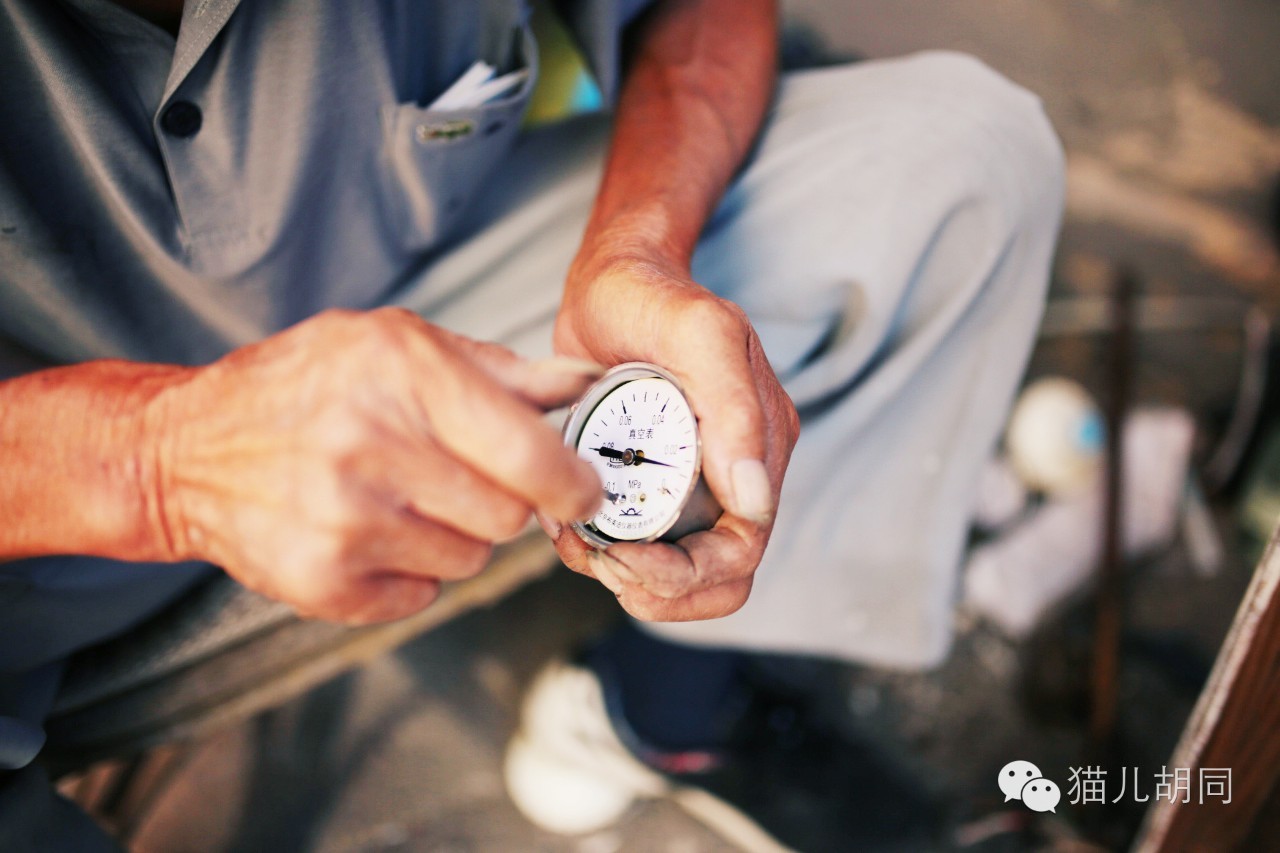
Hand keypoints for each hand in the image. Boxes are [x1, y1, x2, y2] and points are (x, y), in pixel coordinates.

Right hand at [144, 308, 602, 623]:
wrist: (189, 449)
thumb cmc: (307, 386)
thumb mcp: (399, 344)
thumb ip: (503, 370)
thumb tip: (587, 384)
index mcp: (403, 376)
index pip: (530, 457)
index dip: (573, 483)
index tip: (584, 490)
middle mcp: (372, 448)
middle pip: (509, 517)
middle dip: (502, 502)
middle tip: (459, 478)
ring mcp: (345, 522)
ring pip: (471, 559)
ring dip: (456, 536)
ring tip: (402, 498)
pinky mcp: (324, 583)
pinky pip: (423, 596)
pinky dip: (411, 573)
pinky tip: (369, 531)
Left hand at [547, 254, 799, 621]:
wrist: (610, 282)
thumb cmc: (656, 296)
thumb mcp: (700, 334)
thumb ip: (736, 410)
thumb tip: (754, 501)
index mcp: (761, 450)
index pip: (739, 554)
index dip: (685, 577)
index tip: (623, 558)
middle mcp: (732, 476)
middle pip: (713, 580)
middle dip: (656, 589)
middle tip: (600, 560)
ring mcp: (689, 483)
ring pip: (673, 574)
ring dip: (623, 577)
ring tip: (576, 543)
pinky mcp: (648, 482)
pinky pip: (634, 542)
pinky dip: (597, 548)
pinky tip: (565, 522)